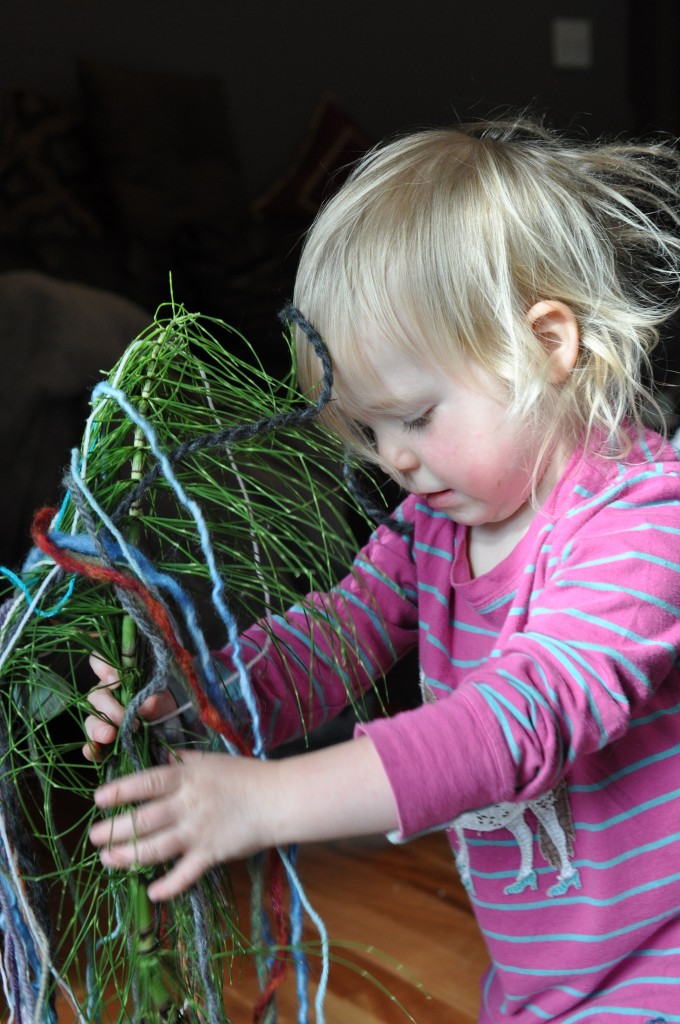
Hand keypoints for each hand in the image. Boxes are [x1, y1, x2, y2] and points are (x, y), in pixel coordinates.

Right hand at [83, 654, 177, 762]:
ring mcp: (102, 719)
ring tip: (109, 736)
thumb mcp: (164, 700)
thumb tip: (148, 703)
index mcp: (119, 678)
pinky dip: (91, 749)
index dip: (102, 667)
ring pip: (91, 720)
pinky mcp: (103, 742)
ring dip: (97, 728)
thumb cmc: (162, 706)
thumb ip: (157, 699)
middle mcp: (106, 696)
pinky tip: (93, 752)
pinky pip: (91, 744)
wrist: (169, 730)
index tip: (116, 679)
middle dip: (108, 707)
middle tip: (122, 718)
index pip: (101, 663)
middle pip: (96, 696)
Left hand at [89, 735, 398, 900]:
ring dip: (129, 856)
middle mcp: (188, 803)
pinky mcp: (212, 853)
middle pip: (144, 818)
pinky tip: (152, 893)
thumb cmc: (246, 774)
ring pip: (156, 847)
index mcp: (188, 776)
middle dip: (115, 829)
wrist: (278, 797)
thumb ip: (185, 758)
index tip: (98, 798)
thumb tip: (163, 754)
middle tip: (94, 837)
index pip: (147, 782)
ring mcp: (199, 830)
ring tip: (107, 860)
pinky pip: (186, 873)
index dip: (120, 791)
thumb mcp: (212, 758)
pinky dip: (169, 885)